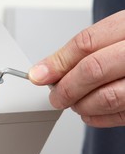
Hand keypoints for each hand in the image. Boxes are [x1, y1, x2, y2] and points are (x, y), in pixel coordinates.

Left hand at [29, 10, 124, 127]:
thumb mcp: (116, 35)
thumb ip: (83, 51)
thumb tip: (44, 71)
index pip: (85, 43)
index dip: (57, 63)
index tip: (38, 76)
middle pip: (93, 70)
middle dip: (66, 88)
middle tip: (54, 97)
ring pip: (107, 97)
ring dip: (80, 105)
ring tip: (73, 104)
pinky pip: (121, 116)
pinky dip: (97, 118)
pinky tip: (89, 113)